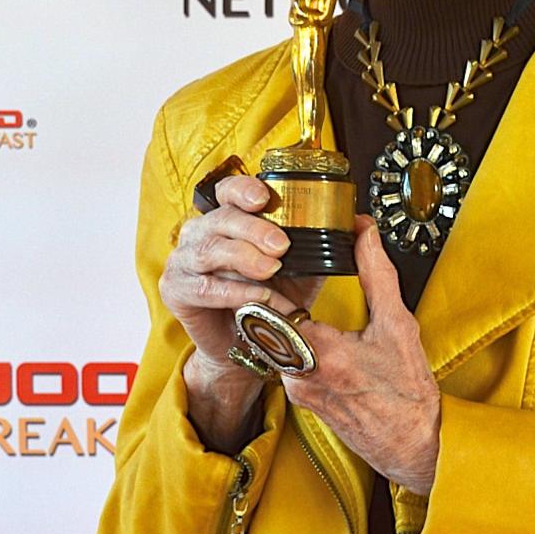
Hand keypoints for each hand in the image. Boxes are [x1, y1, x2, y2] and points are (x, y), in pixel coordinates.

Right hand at [160, 175, 325, 452]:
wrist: (249, 343)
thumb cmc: (271, 298)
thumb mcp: (302, 265)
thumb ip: (321, 242)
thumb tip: (358, 221)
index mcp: (227, 218)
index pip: (228, 190)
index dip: (243, 189)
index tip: (264, 198)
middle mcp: (200, 233)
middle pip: (220, 218)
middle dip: (252, 228)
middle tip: (281, 245)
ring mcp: (184, 261)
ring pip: (210, 249)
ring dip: (244, 257)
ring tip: (271, 269)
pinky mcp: (176, 291)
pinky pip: (203, 287)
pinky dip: (234, 291)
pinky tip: (256, 297)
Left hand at [281, 215, 440, 495]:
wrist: (412, 446)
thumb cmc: (407, 396)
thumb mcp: (397, 324)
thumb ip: (376, 274)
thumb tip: (365, 234)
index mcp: (319, 354)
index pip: (268, 306)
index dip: (266, 279)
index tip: (271, 259)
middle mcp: (299, 375)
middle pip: (264, 322)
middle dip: (268, 293)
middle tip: (274, 266)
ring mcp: (296, 389)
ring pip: (271, 340)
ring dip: (279, 316)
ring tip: (286, 287)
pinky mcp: (300, 398)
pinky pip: (284, 358)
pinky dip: (290, 338)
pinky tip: (307, 323)